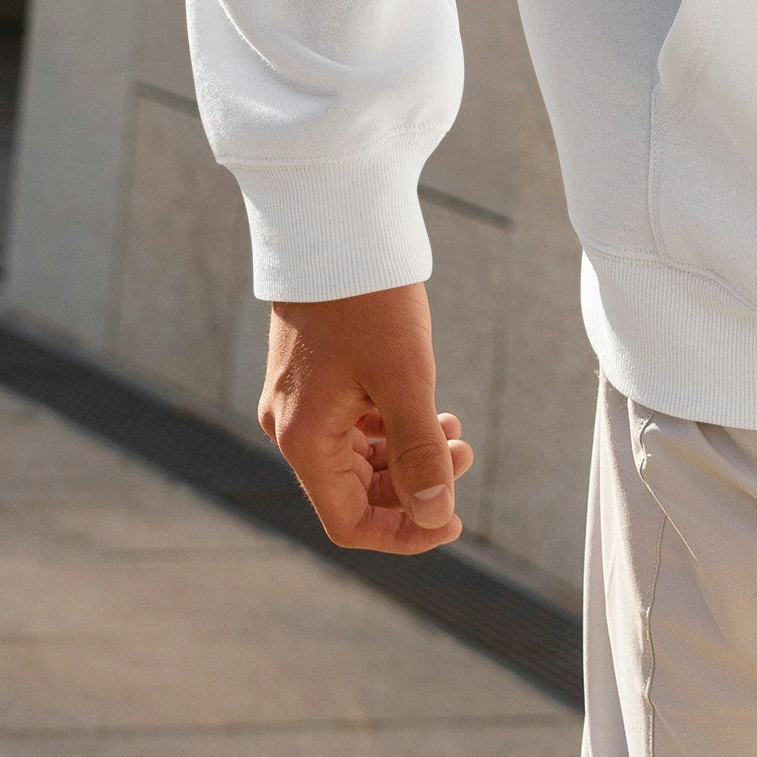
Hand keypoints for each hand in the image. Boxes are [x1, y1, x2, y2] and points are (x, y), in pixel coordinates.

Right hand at [258, 282, 473, 554]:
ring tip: (454, 431)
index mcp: (304, 439)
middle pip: (354, 492)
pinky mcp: (313, 376)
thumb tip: (434, 516)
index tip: (452, 519)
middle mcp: (291, 427)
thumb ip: (419, 452)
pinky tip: (430, 410)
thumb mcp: (406, 377)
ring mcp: (299, 401)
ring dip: (407, 455)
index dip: (403, 532)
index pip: (349, 522)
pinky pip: (353, 425)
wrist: (335, 224)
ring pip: (357, 458)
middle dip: (413, 486)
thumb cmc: (368, 299)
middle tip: (464, 455)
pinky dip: (391, 428)